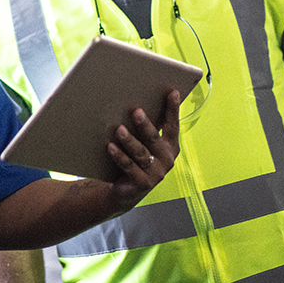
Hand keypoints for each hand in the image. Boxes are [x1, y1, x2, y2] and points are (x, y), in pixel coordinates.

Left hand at [104, 89, 181, 211]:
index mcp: (171, 147)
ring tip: (119, 129)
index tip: (172, 92)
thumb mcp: (144, 144)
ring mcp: (157, 174)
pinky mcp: (143, 184)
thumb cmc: (136, 160)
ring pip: (140, 153)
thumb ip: (146, 129)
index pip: (172, 126)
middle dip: (145, 124)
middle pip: (154, 138)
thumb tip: (135, 104)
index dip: (173, 109)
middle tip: (136, 111)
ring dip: (129, 140)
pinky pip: (129, 167)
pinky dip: (119, 156)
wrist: (127, 190)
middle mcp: (167, 160)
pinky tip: (110, 146)